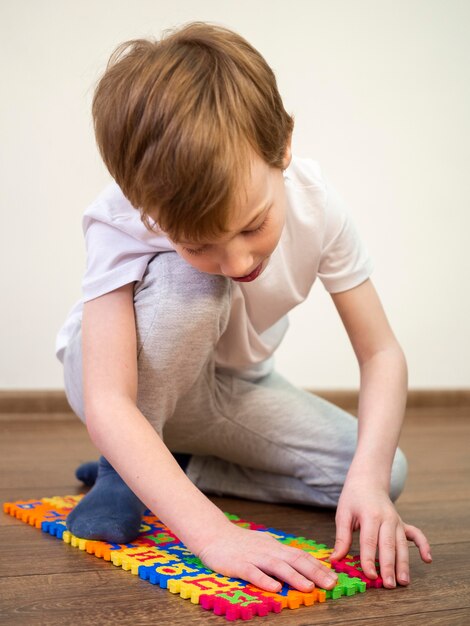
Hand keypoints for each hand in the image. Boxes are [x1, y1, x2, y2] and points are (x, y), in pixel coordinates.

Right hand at [197, 522, 338, 592]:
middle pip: (294, 560)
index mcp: (275, 547)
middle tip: (331, 583)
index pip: (300, 556)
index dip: (318, 567)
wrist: (214, 534)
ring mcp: (254, 557)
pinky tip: (274, 588)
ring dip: (294, 577)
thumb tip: (301, 564)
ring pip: (277, 566)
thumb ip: (280, 555)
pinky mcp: (239, 564)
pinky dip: (264, 580)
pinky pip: (253, 572)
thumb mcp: (265, 545)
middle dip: (314, 572)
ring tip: (309, 587)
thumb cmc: (240, 543)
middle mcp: (268, 550)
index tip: (334, 577)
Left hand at [330, 477, 431, 587]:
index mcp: (370, 515)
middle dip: (389, 566)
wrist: (367, 480)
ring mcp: (396, 520)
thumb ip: (342, 537)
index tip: (370, 576)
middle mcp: (386, 518)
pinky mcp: (402, 523)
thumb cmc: (353, 497)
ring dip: (404, 563)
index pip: (370, 541)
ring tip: (404, 581)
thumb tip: (335, 559)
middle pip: (388, 545)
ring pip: (402, 544)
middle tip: (389, 585)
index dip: (369, 560)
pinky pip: (416, 534)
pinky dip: (424, 545)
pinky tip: (427, 559)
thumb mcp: (343, 514)